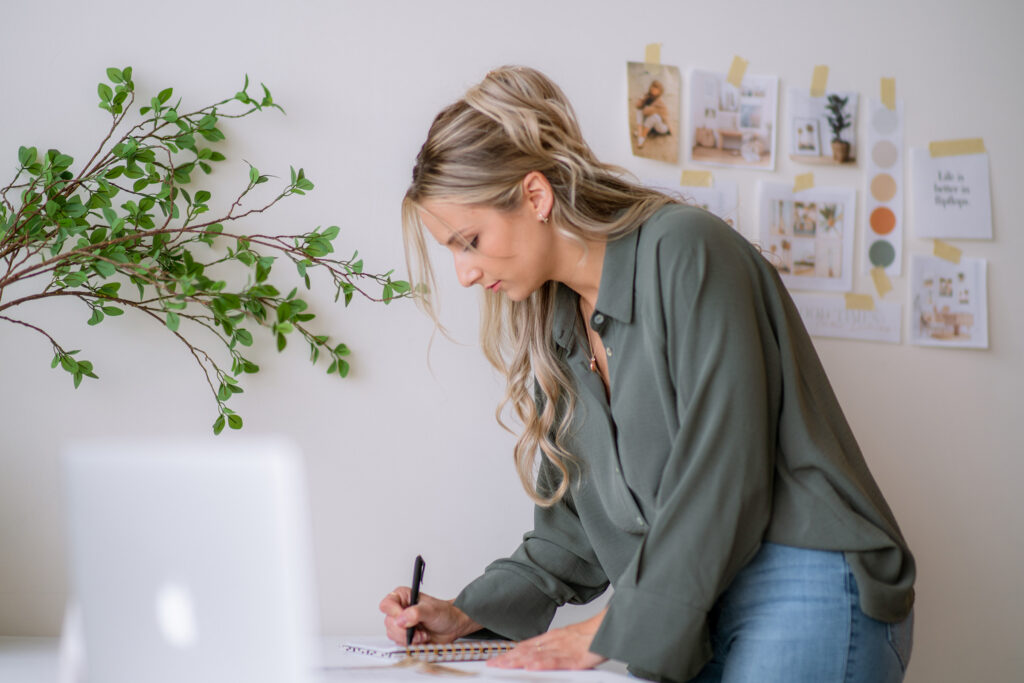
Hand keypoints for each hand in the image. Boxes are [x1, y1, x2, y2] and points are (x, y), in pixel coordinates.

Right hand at [379, 587, 480, 644]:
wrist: (452, 626)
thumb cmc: (444, 613)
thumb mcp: (431, 610)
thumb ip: (415, 613)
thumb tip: (400, 619)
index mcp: (402, 597)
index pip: (387, 605)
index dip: (393, 613)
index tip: (404, 619)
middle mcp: (399, 609)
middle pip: (389, 623)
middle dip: (404, 630)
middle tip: (418, 629)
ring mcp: (401, 624)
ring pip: (393, 634)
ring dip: (409, 637)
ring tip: (422, 633)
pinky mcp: (404, 636)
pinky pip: (399, 643)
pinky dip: (411, 643)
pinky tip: (421, 638)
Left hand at [488, 609, 607, 670]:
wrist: (610, 626)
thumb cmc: (592, 635)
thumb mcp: (569, 639)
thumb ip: (555, 648)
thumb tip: (540, 656)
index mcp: (553, 637)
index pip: (526, 646)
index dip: (510, 653)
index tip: (496, 659)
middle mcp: (554, 642)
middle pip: (527, 651)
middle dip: (508, 658)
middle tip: (492, 664)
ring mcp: (563, 649)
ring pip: (537, 655)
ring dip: (518, 661)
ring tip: (503, 666)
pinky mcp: (575, 657)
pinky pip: (556, 661)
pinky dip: (543, 663)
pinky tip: (531, 666)